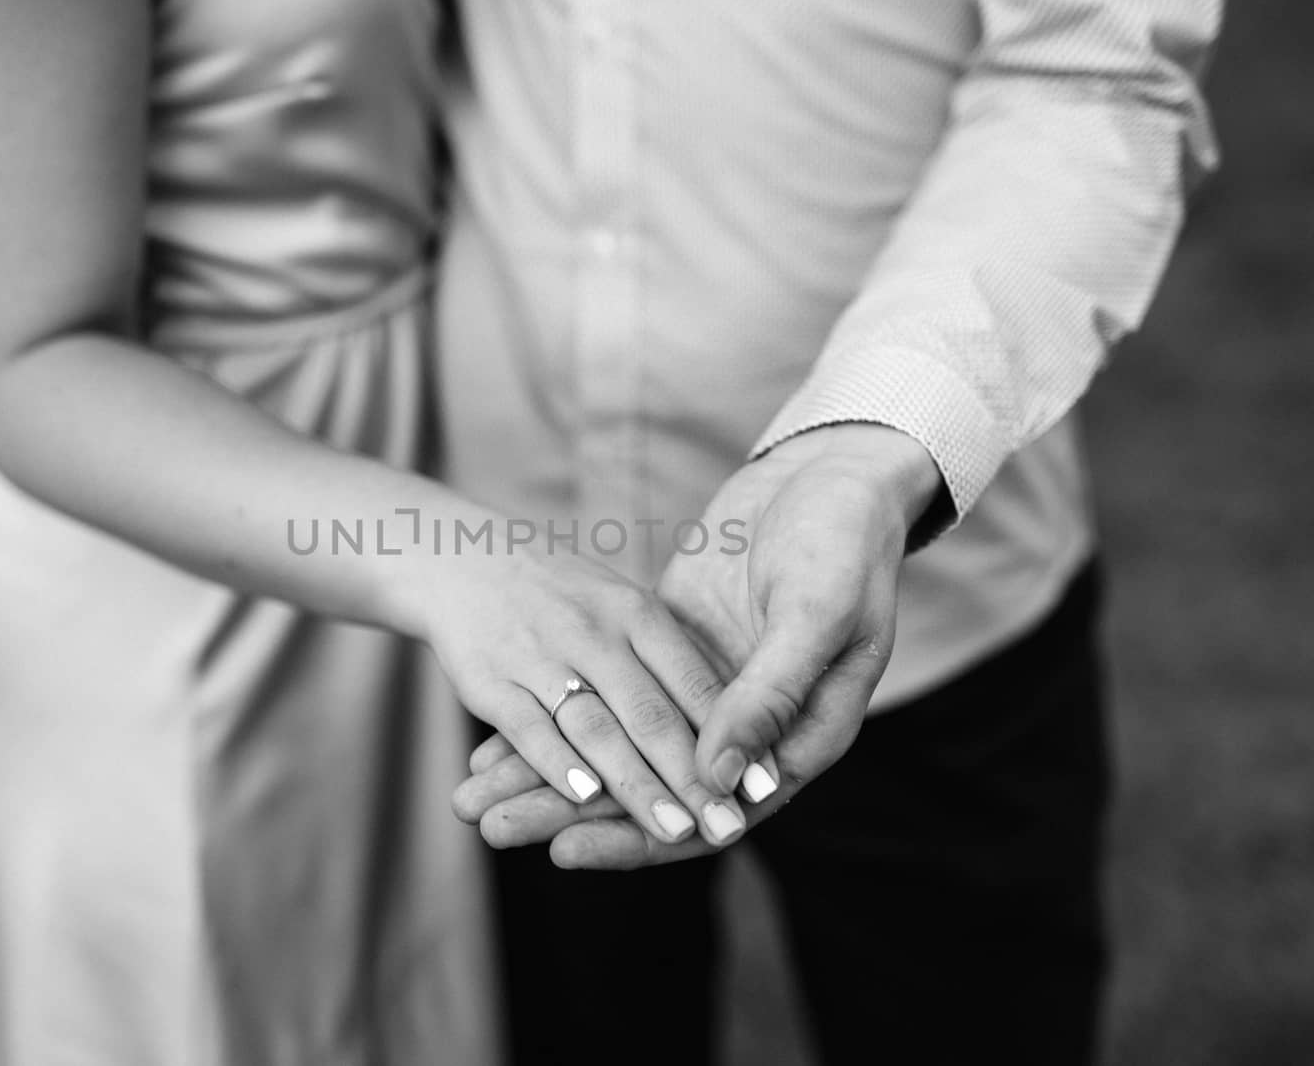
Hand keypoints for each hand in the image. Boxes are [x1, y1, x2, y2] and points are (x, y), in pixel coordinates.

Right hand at [415, 532, 750, 847]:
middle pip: (651, 714)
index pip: (693, 680)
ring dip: (638, 785)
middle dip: (693, 778)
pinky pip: (530, 728)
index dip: (732, 737)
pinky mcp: (492, 682)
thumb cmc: (563, 595)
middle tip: (729, 827)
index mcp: (637, 613)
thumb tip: (735, 728)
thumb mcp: (622, 606)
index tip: (765, 787)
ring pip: (597, 729)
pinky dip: (559, 765)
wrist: (463, 560)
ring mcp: (541, 657)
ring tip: (675, 830)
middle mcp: (594, 633)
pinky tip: (586, 800)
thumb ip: (668, 661)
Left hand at [452, 424, 941, 868]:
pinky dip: (559, 717)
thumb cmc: (845, 544)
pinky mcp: (673, 654)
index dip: (636, 835)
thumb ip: (769, 696)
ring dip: (552, 774)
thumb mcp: (817, 615)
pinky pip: (609, 701)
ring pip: (622, 752)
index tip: (563, 846)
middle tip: (493, 825)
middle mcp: (749, 733)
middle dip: (569, 812)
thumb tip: (716, 778)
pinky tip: (495, 737)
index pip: (705, 814)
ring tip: (477, 797)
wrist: (834, 476)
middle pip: (649, 793)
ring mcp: (707, 694)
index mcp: (797, 739)